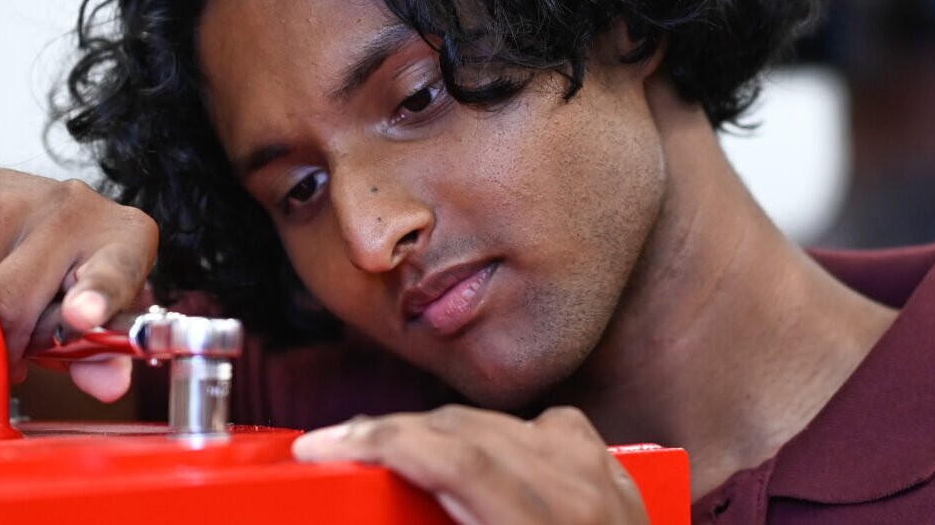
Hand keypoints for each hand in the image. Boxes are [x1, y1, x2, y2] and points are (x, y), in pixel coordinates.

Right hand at [0, 166, 156, 401]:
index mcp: (121, 239)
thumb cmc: (56, 270)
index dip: (96, 297)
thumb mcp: (91, 313)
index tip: (82, 317)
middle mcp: (69, 210)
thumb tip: (108, 385)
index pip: (113, 271)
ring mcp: (4, 202)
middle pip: (11, 306)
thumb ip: (100, 355)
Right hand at [293, 405, 648, 524]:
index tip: (321, 448)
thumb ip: (442, 523)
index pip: (452, 458)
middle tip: (339, 451)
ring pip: (495, 421)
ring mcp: (601, 475)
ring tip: (394, 455)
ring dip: (435, 433)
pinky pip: (545, 427)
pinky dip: (504, 435)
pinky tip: (482, 456)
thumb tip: (375, 513)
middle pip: (463, 430)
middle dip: (392, 434)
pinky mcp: (613, 473)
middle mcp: (579, 491)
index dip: (378, 442)